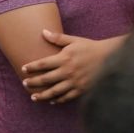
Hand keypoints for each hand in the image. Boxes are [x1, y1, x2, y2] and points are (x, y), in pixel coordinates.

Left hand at [19, 0, 133, 103]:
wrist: (110, 57)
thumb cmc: (90, 48)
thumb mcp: (74, 41)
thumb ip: (57, 38)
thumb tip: (43, 32)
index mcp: (65, 58)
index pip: (43, 64)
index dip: (32, 67)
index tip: (23, 69)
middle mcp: (68, 71)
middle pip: (45, 79)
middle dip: (33, 82)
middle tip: (24, 84)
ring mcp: (74, 82)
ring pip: (54, 91)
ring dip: (42, 95)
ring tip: (33, 97)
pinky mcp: (81, 90)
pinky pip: (66, 97)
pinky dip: (58, 100)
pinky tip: (51, 101)